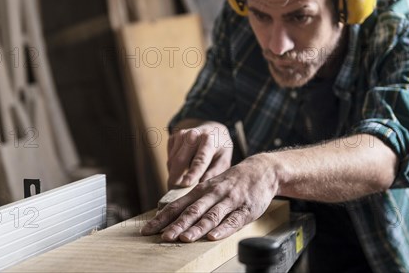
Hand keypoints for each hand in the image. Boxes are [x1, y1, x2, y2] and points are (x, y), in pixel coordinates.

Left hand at [142, 154, 277, 241]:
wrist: (261, 170)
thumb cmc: (232, 182)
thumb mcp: (211, 187)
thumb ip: (195, 200)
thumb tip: (171, 215)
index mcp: (201, 190)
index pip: (177, 205)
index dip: (162, 218)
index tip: (147, 230)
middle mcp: (213, 194)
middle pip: (192, 211)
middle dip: (177, 225)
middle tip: (164, 237)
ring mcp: (229, 201)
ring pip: (211, 215)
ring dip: (197, 227)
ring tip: (185, 238)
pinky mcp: (245, 209)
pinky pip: (233, 220)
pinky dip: (223, 229)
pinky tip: (213, 236)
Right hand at [167, 120, 232, 187]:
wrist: (212, 130)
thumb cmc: (219, 150)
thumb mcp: (223, 160)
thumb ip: (214, 173)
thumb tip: (201, 188)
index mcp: (209, 140)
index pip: (200, 159)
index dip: (192, 173)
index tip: (185, 185)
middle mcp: (193, 134)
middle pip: (180, 160)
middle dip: (175, 178)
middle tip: (174, 194)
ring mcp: (181, 135)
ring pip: (172, 161)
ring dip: (174, 175)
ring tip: (181, 186)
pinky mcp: (173, 137)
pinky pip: (169, 158)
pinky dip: (172, 169)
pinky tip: (182, 171)